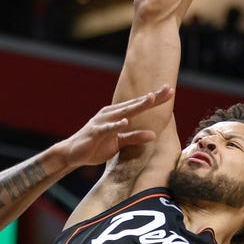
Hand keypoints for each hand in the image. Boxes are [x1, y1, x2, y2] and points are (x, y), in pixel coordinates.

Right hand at [57, 87, 173, 167]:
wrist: (73, 153)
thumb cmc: (96, 146)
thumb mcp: (119, 143)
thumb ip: (135, 138)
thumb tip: (153, 134)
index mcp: (117, 114)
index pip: (139, 104)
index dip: (155, 99)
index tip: (170, 91)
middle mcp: (111, 114)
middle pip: (135, 104)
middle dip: (152, 98)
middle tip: (168, 90)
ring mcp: (102, 121)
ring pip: (123, 112)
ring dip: (136, 106)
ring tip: (150, 99)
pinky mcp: (95, 132)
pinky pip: (106, 128)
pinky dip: (115, 125)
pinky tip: (124, 122)